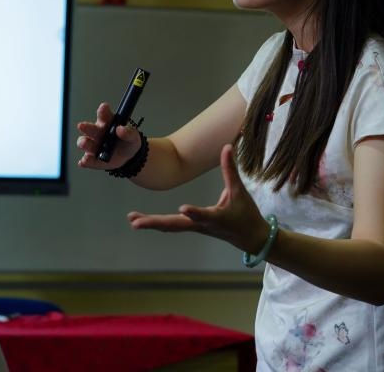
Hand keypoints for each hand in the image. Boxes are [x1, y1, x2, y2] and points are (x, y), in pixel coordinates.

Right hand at [76, 102, 140, 170]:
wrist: (128, 158)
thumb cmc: (128, 143)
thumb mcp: (133, 137)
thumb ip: (129, 132)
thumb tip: (120, 129)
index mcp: (107, 123)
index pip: (104, 114)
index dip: (103, 110)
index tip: (103, 107)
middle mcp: (97, 133)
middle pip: (90, 128)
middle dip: (86, 127)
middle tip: (82, 125)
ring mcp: (93, 146)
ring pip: (85, 143)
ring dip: (83, 143)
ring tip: (84, 143)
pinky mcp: (92, 159)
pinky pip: (87, 160)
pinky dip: (85, 161)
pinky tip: (84, 162)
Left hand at [127, 144, 267, 253]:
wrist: (249, 237)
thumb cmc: (246, 214)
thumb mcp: (240, 191)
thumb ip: (230, 169)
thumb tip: (226, 147)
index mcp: (216, 218)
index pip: (203, 215)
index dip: (194, 212)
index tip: (183, 208)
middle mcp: (202, 225)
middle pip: (176, 225)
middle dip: (156, 223)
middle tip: (136, 222)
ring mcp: (195, 227)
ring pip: (171, 227)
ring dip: (152, 223)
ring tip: (133, 220)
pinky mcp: (193, 227)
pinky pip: (172, 226)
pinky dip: (158, 223)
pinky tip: (142, 221)